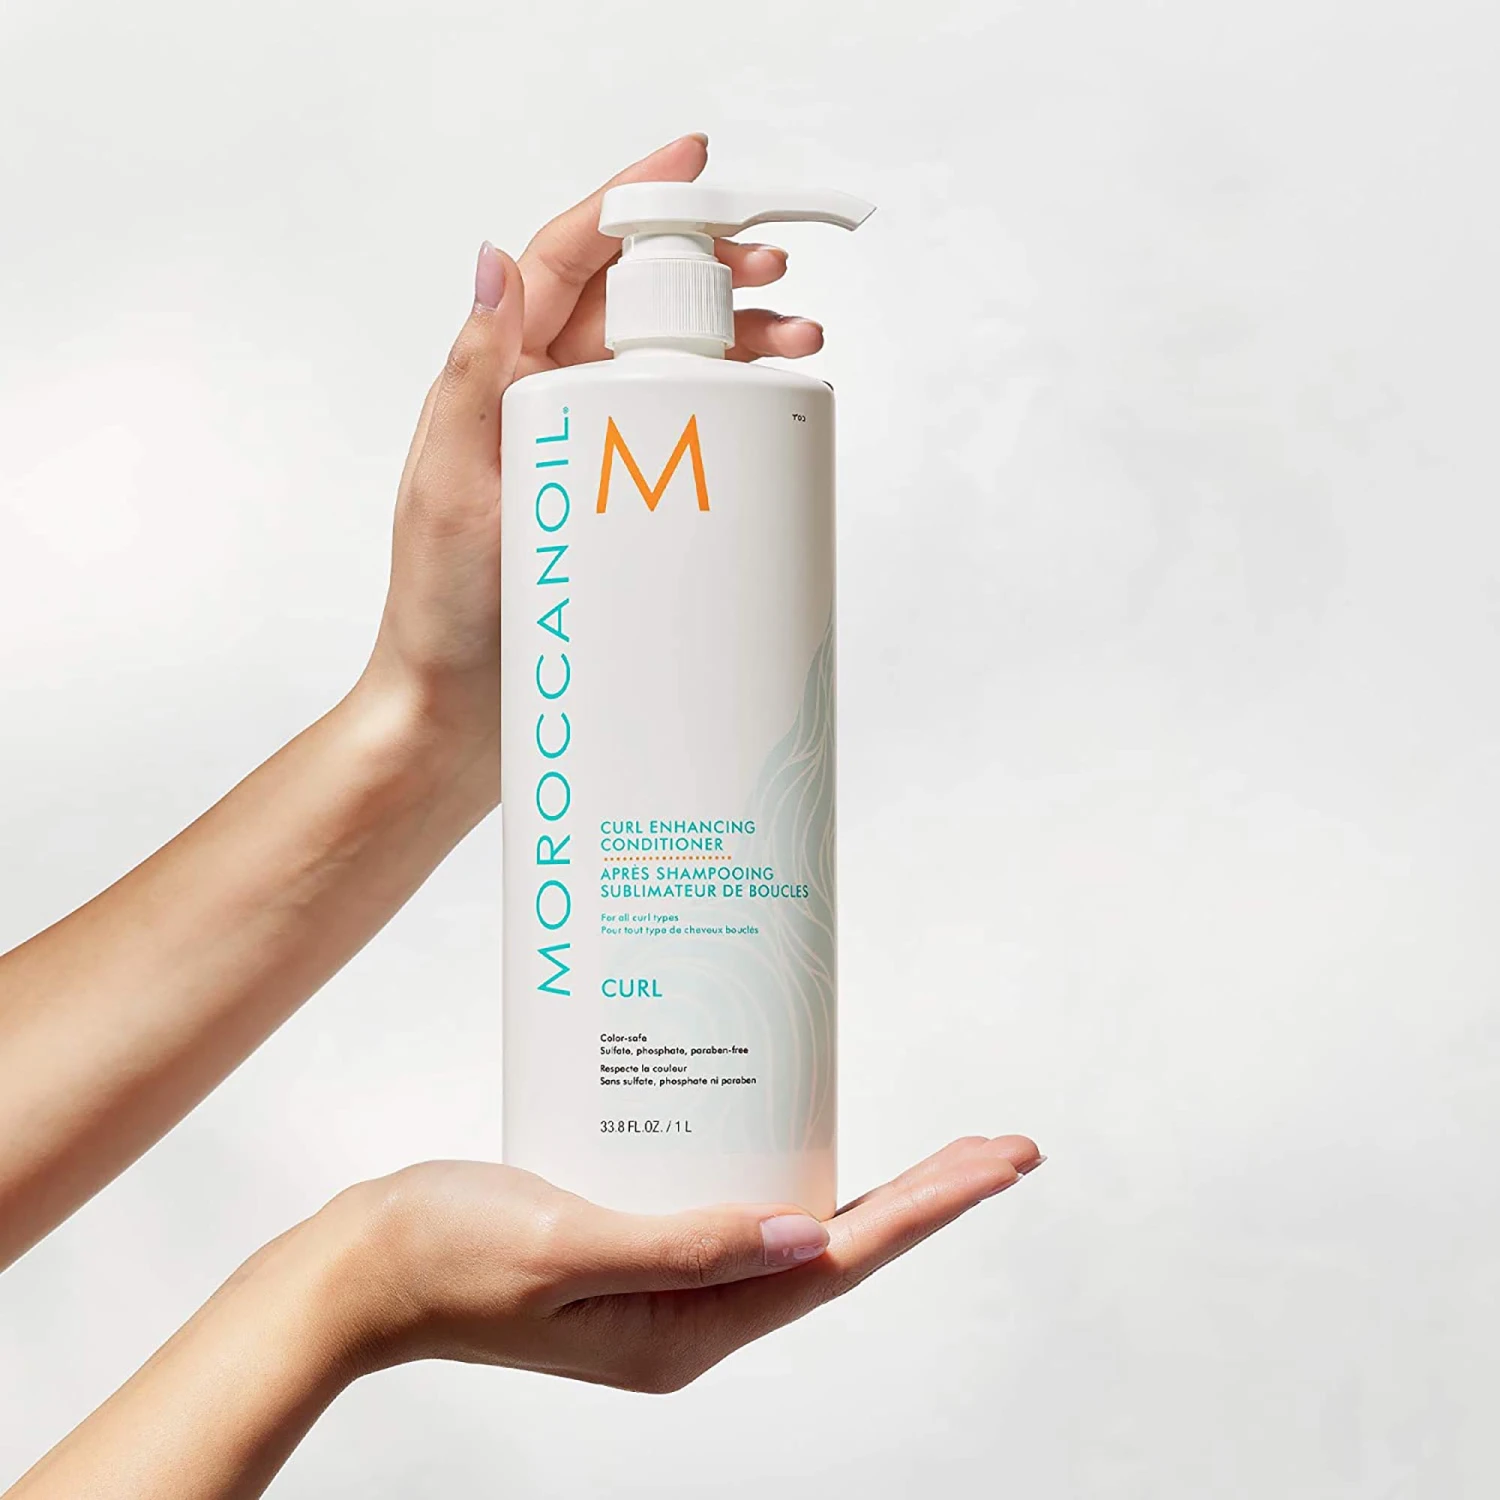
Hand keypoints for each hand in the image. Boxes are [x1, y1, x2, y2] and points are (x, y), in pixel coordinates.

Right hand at [332, 1135, 1043, 1391]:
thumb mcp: (563, 1248)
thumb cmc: (445, 1256)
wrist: (359, 1269)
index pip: (837, 1265)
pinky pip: (738, 1214)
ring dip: (869, 1192)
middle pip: (836, 1250)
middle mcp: (690, 1318)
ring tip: (935, 1154)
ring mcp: (666, 1288)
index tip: (997, 1162)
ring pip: (796, 1234)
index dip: (927, 1210)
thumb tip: (804, 1239)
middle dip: (924, 1201)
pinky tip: (800, 1135)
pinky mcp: (637, 1250)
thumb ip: (683, 1246)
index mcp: (685, 1331)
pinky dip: (788, 1176)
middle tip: (999, 1150)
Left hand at [358, 132, 823, 801]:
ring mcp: (587, 459)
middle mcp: (545, 407)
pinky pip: (680, 445)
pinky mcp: (619, 512)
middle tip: (776, 276)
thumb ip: (473, 377)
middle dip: (708, 273)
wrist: (461, 717)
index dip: (630, 205)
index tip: (693, 169)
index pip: (567, 264)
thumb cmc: (444, 609)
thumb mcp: (452, 485)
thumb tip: (489, 260)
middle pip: (635, 308)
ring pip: (667, 371)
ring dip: (733, 345)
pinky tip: (769, 420)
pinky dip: (728, 421)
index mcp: (499, 381)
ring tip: (795, 343)